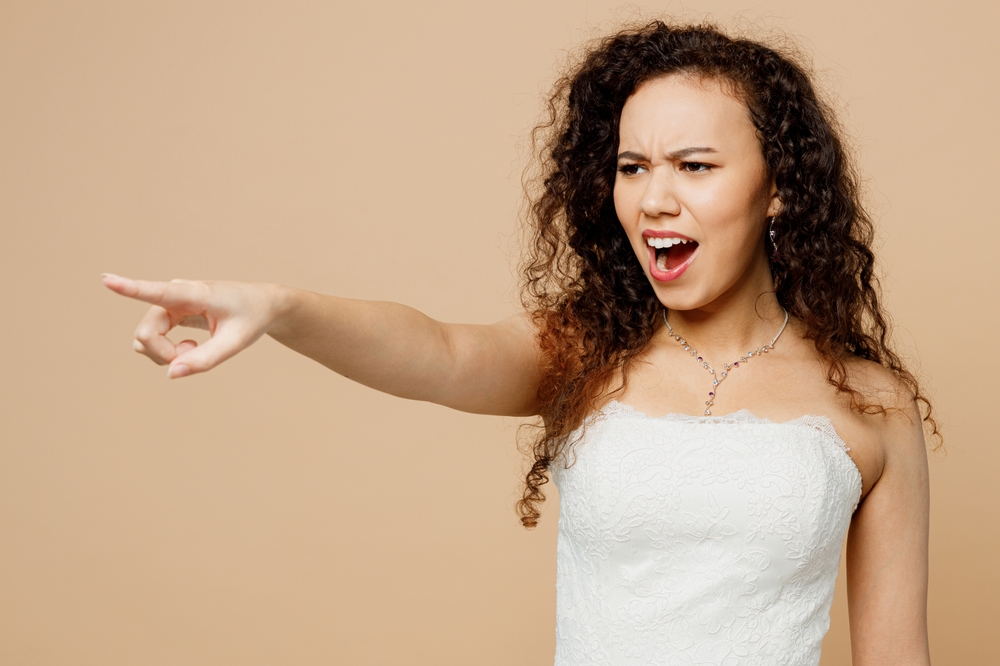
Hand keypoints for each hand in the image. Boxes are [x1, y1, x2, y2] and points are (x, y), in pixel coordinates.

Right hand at [101, 274, 284, 377]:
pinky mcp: (169, 313)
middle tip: (194, 356)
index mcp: (194, 294)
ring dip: (165, 354)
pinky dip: (166, 352)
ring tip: (195, 349)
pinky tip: (190, 347)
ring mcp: (169, 304)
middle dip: (164, 354)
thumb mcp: (235, 343)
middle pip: (146, 333)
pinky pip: (151, 338)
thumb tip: (170, 374)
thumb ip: (205, 360)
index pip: (157, 291)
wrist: (263, 305)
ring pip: (144, 338)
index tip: (105, 279)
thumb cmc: (251, 318)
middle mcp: (174, 295)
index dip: (129, 288)